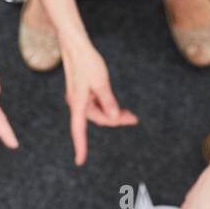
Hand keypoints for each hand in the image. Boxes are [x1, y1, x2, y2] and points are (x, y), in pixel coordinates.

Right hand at [61, 37, 137, 164]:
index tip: (80, 161)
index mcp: (78, 103)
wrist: (75, 46)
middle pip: (97, 119)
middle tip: (134, 119)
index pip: (78, 130)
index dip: (80, 146)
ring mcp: (79, 99)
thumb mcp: (101, 81)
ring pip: (98, 113)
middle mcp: (77, 103)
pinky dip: (107, 107)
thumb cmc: (87, 62)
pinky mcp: (83, 94)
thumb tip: (114, 117)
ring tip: (130, 115)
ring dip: (113, 114)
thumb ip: (108, 100)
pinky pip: (96, 106)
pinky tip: (118, 107)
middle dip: (115, 120)